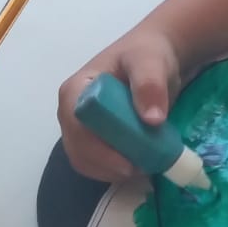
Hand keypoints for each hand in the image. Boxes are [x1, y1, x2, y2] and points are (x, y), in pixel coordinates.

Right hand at [57, 28, 182, 180]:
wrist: (155, 58)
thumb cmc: (148, 55)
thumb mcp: (151, 62)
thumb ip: (150, 84)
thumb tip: (151, 119)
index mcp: (76, 90)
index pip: (77, 127)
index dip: (99, 150)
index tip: (129, 164)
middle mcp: (71, 112)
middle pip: (79, 149)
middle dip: (108, 165)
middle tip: (143, 169)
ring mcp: (81, 127)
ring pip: (86, 161)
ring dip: (112, 171)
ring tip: (145, 168)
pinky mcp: (94, 139)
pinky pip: (97, 164)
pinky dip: (115, 171)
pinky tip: (139, 167)